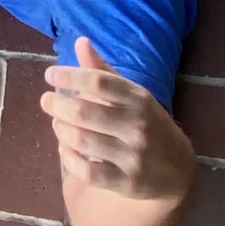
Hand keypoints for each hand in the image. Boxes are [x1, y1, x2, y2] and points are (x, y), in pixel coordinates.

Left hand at [41, 38, 195, 200]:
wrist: (178, 170)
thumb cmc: (148, 124)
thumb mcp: (133, 96)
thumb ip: (104, 72)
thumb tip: (80, 42)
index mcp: (139, 99)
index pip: (99, 82)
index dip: (70, 75)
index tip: (50, 74)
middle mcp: (137, 125)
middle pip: (84, 112)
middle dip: (57, 104)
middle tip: (46, 100)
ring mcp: (133, 156)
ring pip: (82, 141)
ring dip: (60, 130)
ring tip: (56, 123)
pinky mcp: (126, 183)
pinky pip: (87, 170)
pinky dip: (69, 158)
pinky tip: (65, 148)